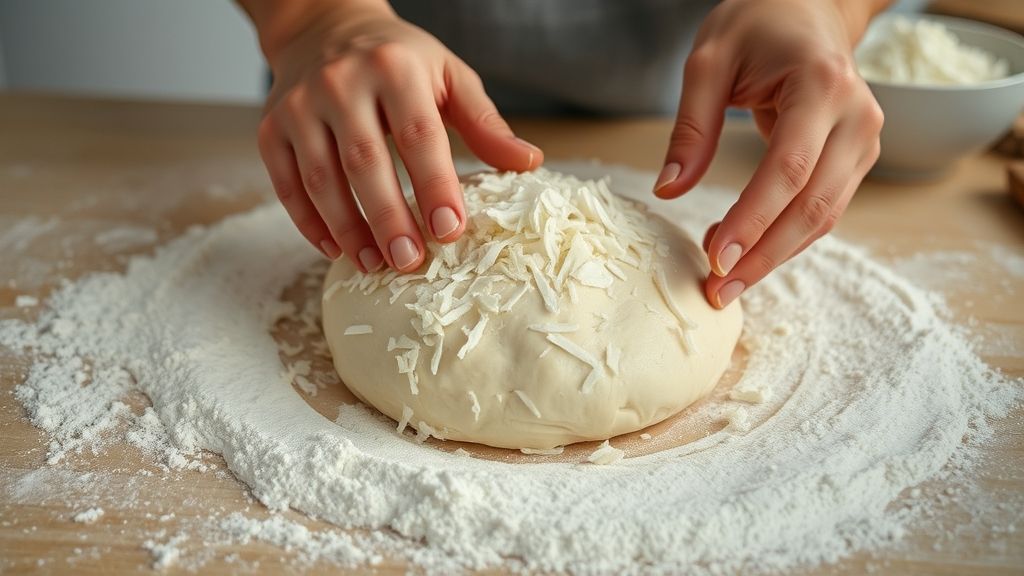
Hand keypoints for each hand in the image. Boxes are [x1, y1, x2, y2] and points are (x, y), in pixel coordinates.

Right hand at [246, 0, 541, 271]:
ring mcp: (299, 106)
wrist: (322, 27)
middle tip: (410, 261)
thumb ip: (484, 122)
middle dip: (388, 217)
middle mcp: (340, 83)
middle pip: (364, 161)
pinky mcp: (270, 128)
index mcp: (394, 69)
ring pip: (321, 178)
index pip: (418, 134)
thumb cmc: (398, 60)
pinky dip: (309, 222)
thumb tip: (529, 163)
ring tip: (374, 265)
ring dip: (348, 228)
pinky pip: (286, 184)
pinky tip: (336, 249)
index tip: (451, 230)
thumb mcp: (448, 76)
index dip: (434, 185)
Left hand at [655, 0, 885, 307]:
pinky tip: (746, 252)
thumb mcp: (708, 63)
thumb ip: (690, 128)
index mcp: (821, 85)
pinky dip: (786, 238)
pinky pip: (824, 208)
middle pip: (814, 204)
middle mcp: (856, 116)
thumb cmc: (756, 25)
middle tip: (717, 290)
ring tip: (723, 279)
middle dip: (764, 255)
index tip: (716, 259)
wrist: (808, 6)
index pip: (788, 168)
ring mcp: (865, 138)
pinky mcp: (857, 156)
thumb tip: (669, 191)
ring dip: (774, 255)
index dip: (753, 220)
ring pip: (824, 216)